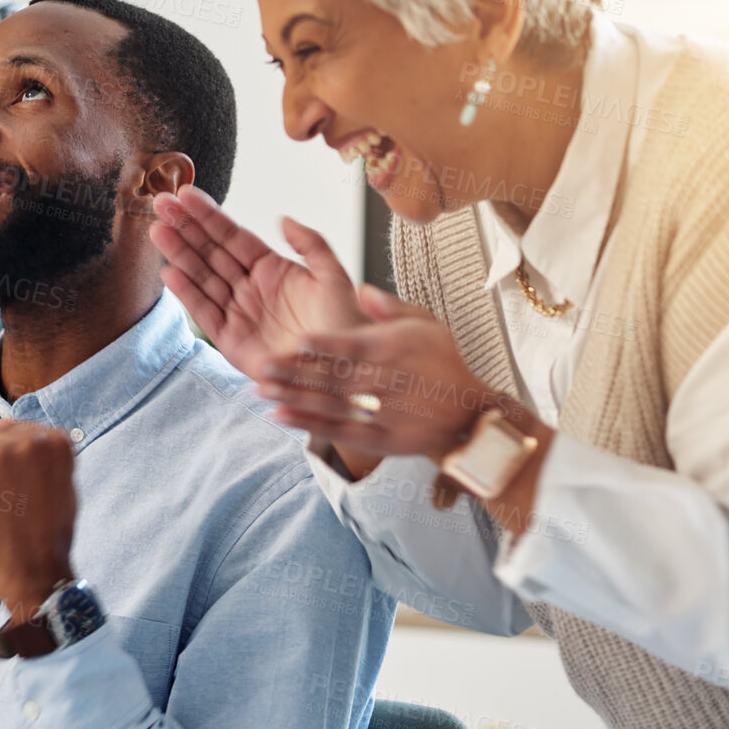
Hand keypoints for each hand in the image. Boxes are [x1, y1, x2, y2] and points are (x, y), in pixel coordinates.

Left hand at [0, 420, 77, 620]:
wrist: (34, 576)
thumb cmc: (48, 536)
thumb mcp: (61, 486)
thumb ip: (39, 453)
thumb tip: (4, 423)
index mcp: (55, 442)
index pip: (21, 431)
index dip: (17, 462)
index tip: (22, 486)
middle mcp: (27, 442)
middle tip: (9, 504)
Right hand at [148, 184, 367, 381]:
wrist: (343, 369)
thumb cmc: (344, 326)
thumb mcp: (334, 276)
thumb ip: (311, 244)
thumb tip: (283, 218)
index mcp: (272, 269)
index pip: (233, 236)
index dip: (209, 216)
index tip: (185, 195)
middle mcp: (250, 288)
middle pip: (210, 252)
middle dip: (185, 228)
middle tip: (161, 204)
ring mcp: (238, 313)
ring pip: (202, 278)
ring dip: (179, 254)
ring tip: (157, 231)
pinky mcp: (231, 341)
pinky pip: (205, 312)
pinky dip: (187, 293)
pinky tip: (169, 272)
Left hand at [257, 288, 515, 462]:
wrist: (467, 416)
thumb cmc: (444, 365)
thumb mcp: (427, 324)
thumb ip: (390, 308)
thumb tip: (360, 289)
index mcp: (393, 349)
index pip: (353, 346)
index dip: (323, 344)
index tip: (296, 341)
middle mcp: (384, 381)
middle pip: (333, 376)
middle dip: (295, 371)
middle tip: (263, 366)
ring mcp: (380, 412)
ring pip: (329, 403)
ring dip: (293, 397)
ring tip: (262, 390)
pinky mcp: (376, 438)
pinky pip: (337, 431)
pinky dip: (308, 425)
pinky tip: (281, 416)